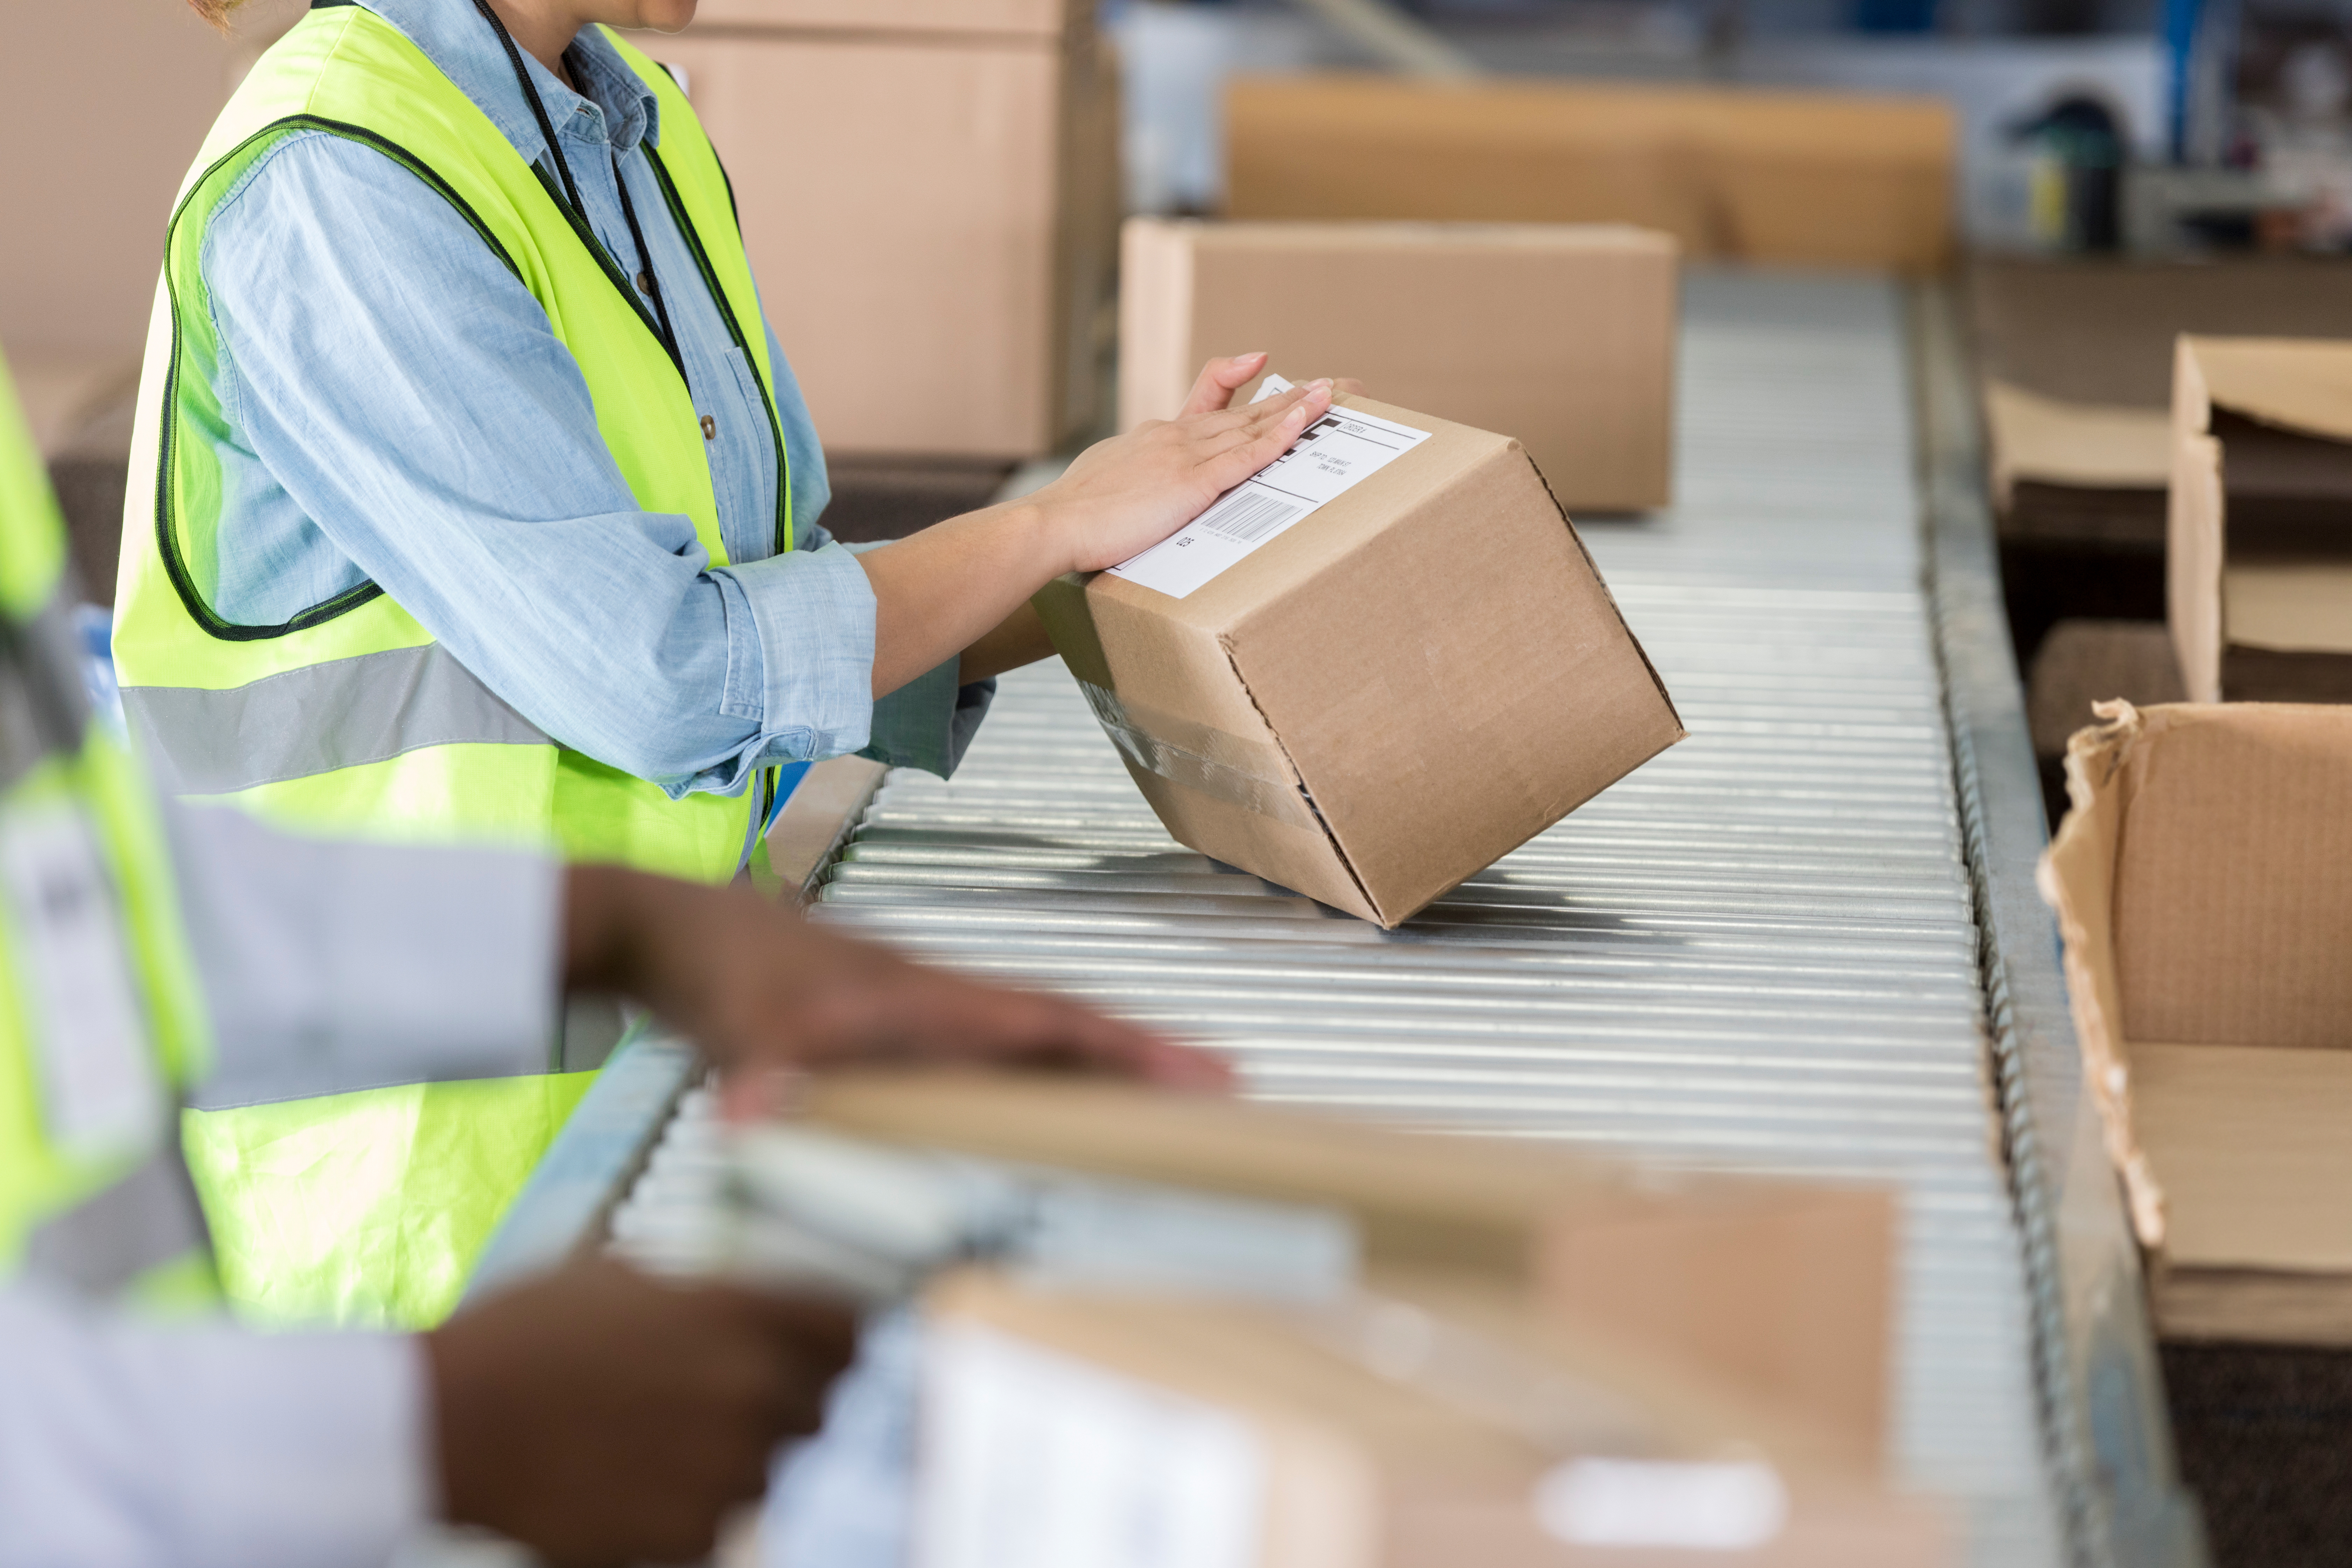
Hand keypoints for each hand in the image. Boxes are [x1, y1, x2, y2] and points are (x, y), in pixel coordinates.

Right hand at [425, 1258, 856, 1567]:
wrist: (450, 1420)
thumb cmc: (523, 1334)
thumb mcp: (621, 1276)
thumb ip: (701, 1294)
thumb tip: (742, 1305)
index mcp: (740, 1311)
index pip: (849, 1326)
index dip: (841, 1337)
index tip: (829, 1347)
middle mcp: (750, 1386)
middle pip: (822, 1404)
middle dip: (783, 1401)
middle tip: (723, 1399)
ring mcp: (726, 1464)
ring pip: (771, 1468)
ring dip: (734, 1456)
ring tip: (655, 1439)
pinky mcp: (693, 1531)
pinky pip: (721, 1518)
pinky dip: (689, 1506)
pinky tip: (631, 1480)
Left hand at [563, 867, 1233, 1094]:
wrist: (672, 926)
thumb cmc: (716, 974)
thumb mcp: (739, 1034)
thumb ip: (758, 1081)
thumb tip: (755, 1121)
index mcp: (923, 998)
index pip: (1046, 1025)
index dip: (1126, 1049)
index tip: (1201, 1069)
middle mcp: (936, 994)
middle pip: (1062, 1024)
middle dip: (1144, 1054)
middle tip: (1224, 1087)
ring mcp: (919, 1003)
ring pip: (1032, 1031)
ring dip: (1100, 1059)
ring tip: (1165, 1096)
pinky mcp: (894, 1017)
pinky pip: (991, 1045)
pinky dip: (1039, 1067)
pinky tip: (1051, 1099)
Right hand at [1031, 358, 1334, 573]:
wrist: (1053, 524)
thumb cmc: (1071, 517)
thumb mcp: (1103, 482)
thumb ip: (1128, 477)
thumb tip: (1132, 488)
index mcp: (1153, 438)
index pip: (1205, 406)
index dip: (1236, 384)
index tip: (1259, 364)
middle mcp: (1173, 437)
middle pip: (1240, 413)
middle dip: (1286, 398)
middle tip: (1324, 384)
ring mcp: (1183, 457)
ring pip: (1251, 427)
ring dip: (1294, 410)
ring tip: (1330, 394)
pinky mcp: (1191, 483)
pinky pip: (1244, 456)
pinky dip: (1276, 438)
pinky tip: (1302, 422)